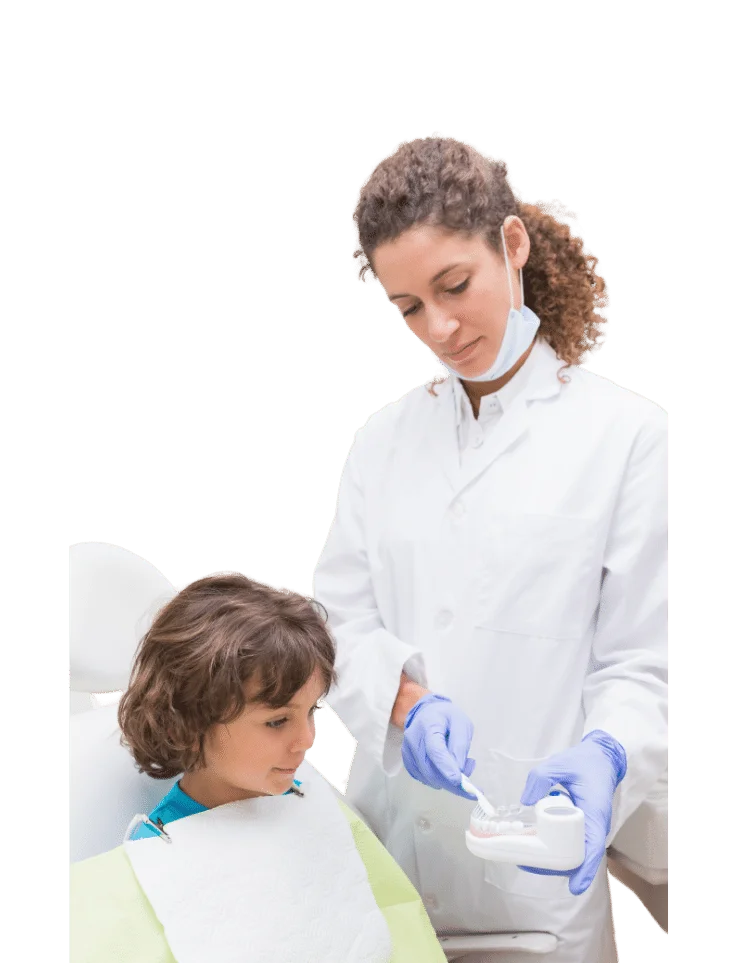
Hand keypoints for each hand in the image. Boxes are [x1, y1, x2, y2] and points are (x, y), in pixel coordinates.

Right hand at [401, 694, 475, 798]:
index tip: (459, 781)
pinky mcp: (408, 762)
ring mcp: (408, 752)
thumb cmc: (446, 716)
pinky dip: (439, 780)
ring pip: (427, 777)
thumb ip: (460, 744)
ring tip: (461, 769)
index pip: (435, 750)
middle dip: (450, 782)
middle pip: (430, 768)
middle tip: (471, 788)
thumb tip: (459, 769)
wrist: (426, 712)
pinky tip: (448, 770)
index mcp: (428, 725)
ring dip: (447, 782)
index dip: (446, 767)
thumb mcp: (461, 723)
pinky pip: (424, 778)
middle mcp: (414, 740)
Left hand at [518, 730, 626, 894]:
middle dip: (556, 867)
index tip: (574, 887)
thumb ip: (541, 777)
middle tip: (528, 864)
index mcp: (594, 813)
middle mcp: (595, 826)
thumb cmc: (583, 762)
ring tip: (526, 858)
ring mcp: (590, 828)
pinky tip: (536, 847)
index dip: (585, 870)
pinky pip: (573, 845)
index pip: (593, 849)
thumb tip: (526, 800)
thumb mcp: (560, 763)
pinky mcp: (584, 827)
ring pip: (575, 854)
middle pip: (580, 858)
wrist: (601, 759)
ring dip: (554, 861)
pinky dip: (557, 850)